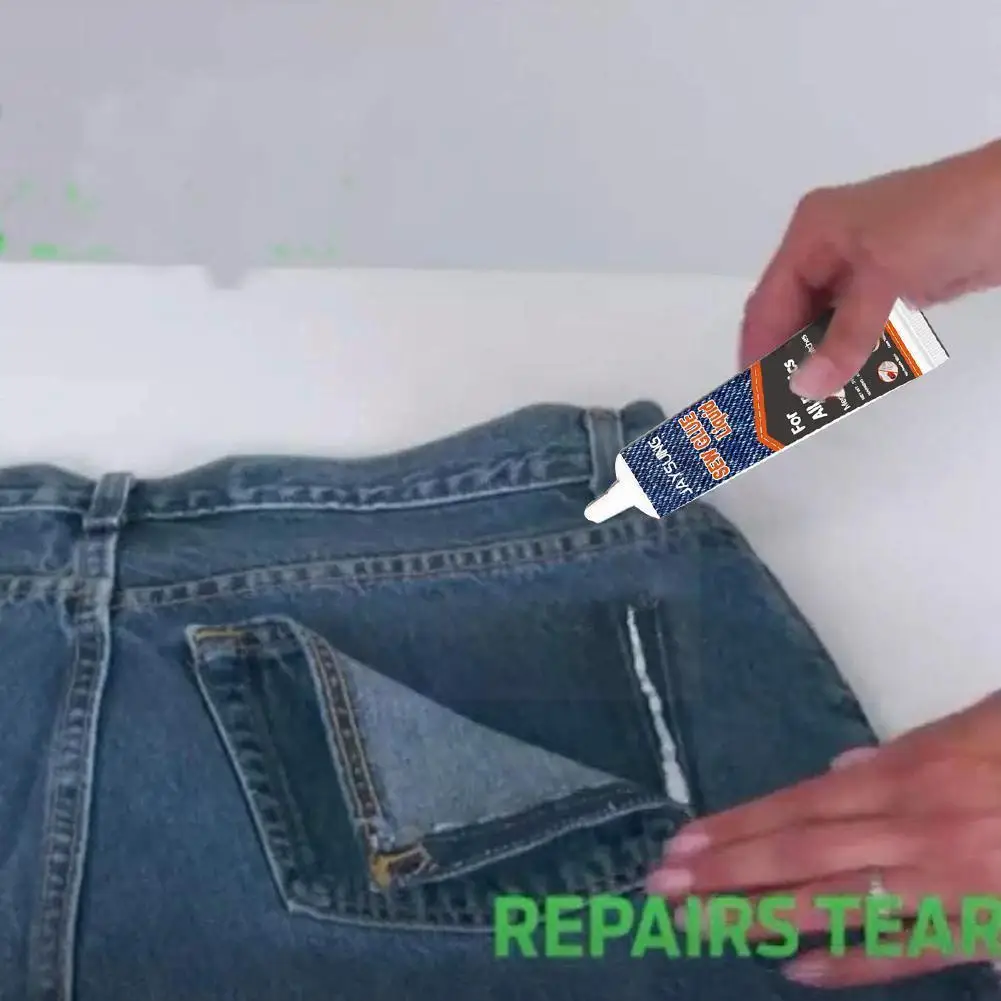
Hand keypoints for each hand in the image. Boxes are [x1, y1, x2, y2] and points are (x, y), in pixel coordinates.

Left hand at [647, 691, 1000, 987]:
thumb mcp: (973, 726)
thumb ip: (902, 751)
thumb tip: (843, 764)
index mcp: (904, 775)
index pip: (796, 807)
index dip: (736, 828)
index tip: (681, 846)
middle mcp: (909, 831)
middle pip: (799, 857)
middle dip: (725, 876)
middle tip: (661, 892)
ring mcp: (943, 887)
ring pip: (835, 905)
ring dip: (761, 917)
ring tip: (701, 926)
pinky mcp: (978, 931)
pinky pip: (907, 955)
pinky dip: (851, 965)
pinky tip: (797, 971)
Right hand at [740, 140, 1000, 398]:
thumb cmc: (948, 220)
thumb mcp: (885, 279)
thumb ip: (844, 338)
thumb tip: (805, 388)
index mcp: (812, 232)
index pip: (768, 302)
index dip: (759, 351)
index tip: (751, 397)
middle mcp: (827, 247)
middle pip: (790, 314)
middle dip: (786, 359)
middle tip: (781, 408)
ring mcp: (859, 264)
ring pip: (821, 323)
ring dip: (819, 360)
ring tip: (811, 401)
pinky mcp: (888, 281)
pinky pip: (854, 325)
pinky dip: (849, 352)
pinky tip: (847, 378)